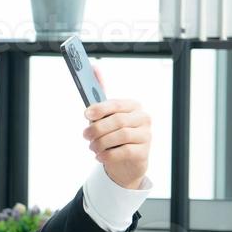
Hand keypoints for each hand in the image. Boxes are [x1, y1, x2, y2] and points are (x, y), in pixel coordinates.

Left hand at [82, 68, 151, 189]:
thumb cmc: (113, 136)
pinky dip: (107, 154)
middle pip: (117, 120)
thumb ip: (99, 97)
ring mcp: (146, 135)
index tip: (86, 114)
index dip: (100, 109)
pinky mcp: (144, 152)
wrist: (125, 163)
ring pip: (120, 136)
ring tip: (93, 148)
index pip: (117, 104)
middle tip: (86, 136)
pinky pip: (124, 151)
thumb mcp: (104, 117)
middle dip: (97, 129)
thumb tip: (94, 68)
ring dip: (100, 143)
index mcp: (133, 106)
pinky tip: (100, 156)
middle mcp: (143, 118)